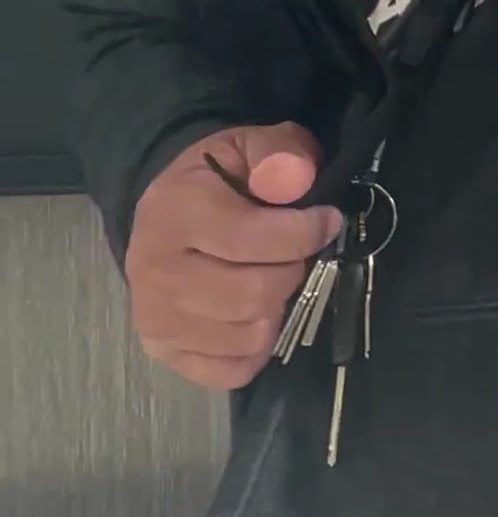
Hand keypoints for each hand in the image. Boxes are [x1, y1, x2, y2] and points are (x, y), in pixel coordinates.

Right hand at [125, 123, 342, 390]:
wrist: (167, 208)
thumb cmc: (220, 178)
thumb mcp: (251, 145)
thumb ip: (281, 155)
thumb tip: (296, 180)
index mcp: (175, 210)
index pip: (255, 239)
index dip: (306, 232)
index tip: (326, 219)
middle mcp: (153, 268)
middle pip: (254, 294)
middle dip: (292, 272)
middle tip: (294, 255)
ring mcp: (153, 315)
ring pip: (247, 335)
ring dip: (277, 309)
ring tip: (271, 280)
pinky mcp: (161, 349)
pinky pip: (229, 370)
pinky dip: (256, 349)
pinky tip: (256, 316)